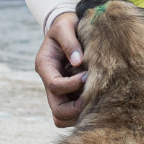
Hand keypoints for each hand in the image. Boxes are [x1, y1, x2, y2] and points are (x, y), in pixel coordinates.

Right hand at [35, 13, 85, 128]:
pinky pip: (72, 115)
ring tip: (96, 100)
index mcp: (45, 66)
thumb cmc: (67, 25)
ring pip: (62, 118)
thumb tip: (78, 61)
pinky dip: (83, 113)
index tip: (86, 75)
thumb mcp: (65, 26)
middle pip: (57, 110)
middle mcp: (50, 82)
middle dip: (76, 108)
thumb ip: (70, 42)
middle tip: (94, 96)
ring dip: (79, 114)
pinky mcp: (70, 96)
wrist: (70, 28)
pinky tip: (97, 100)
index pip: (54, 85)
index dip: (71, 85)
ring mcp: (59, 92)